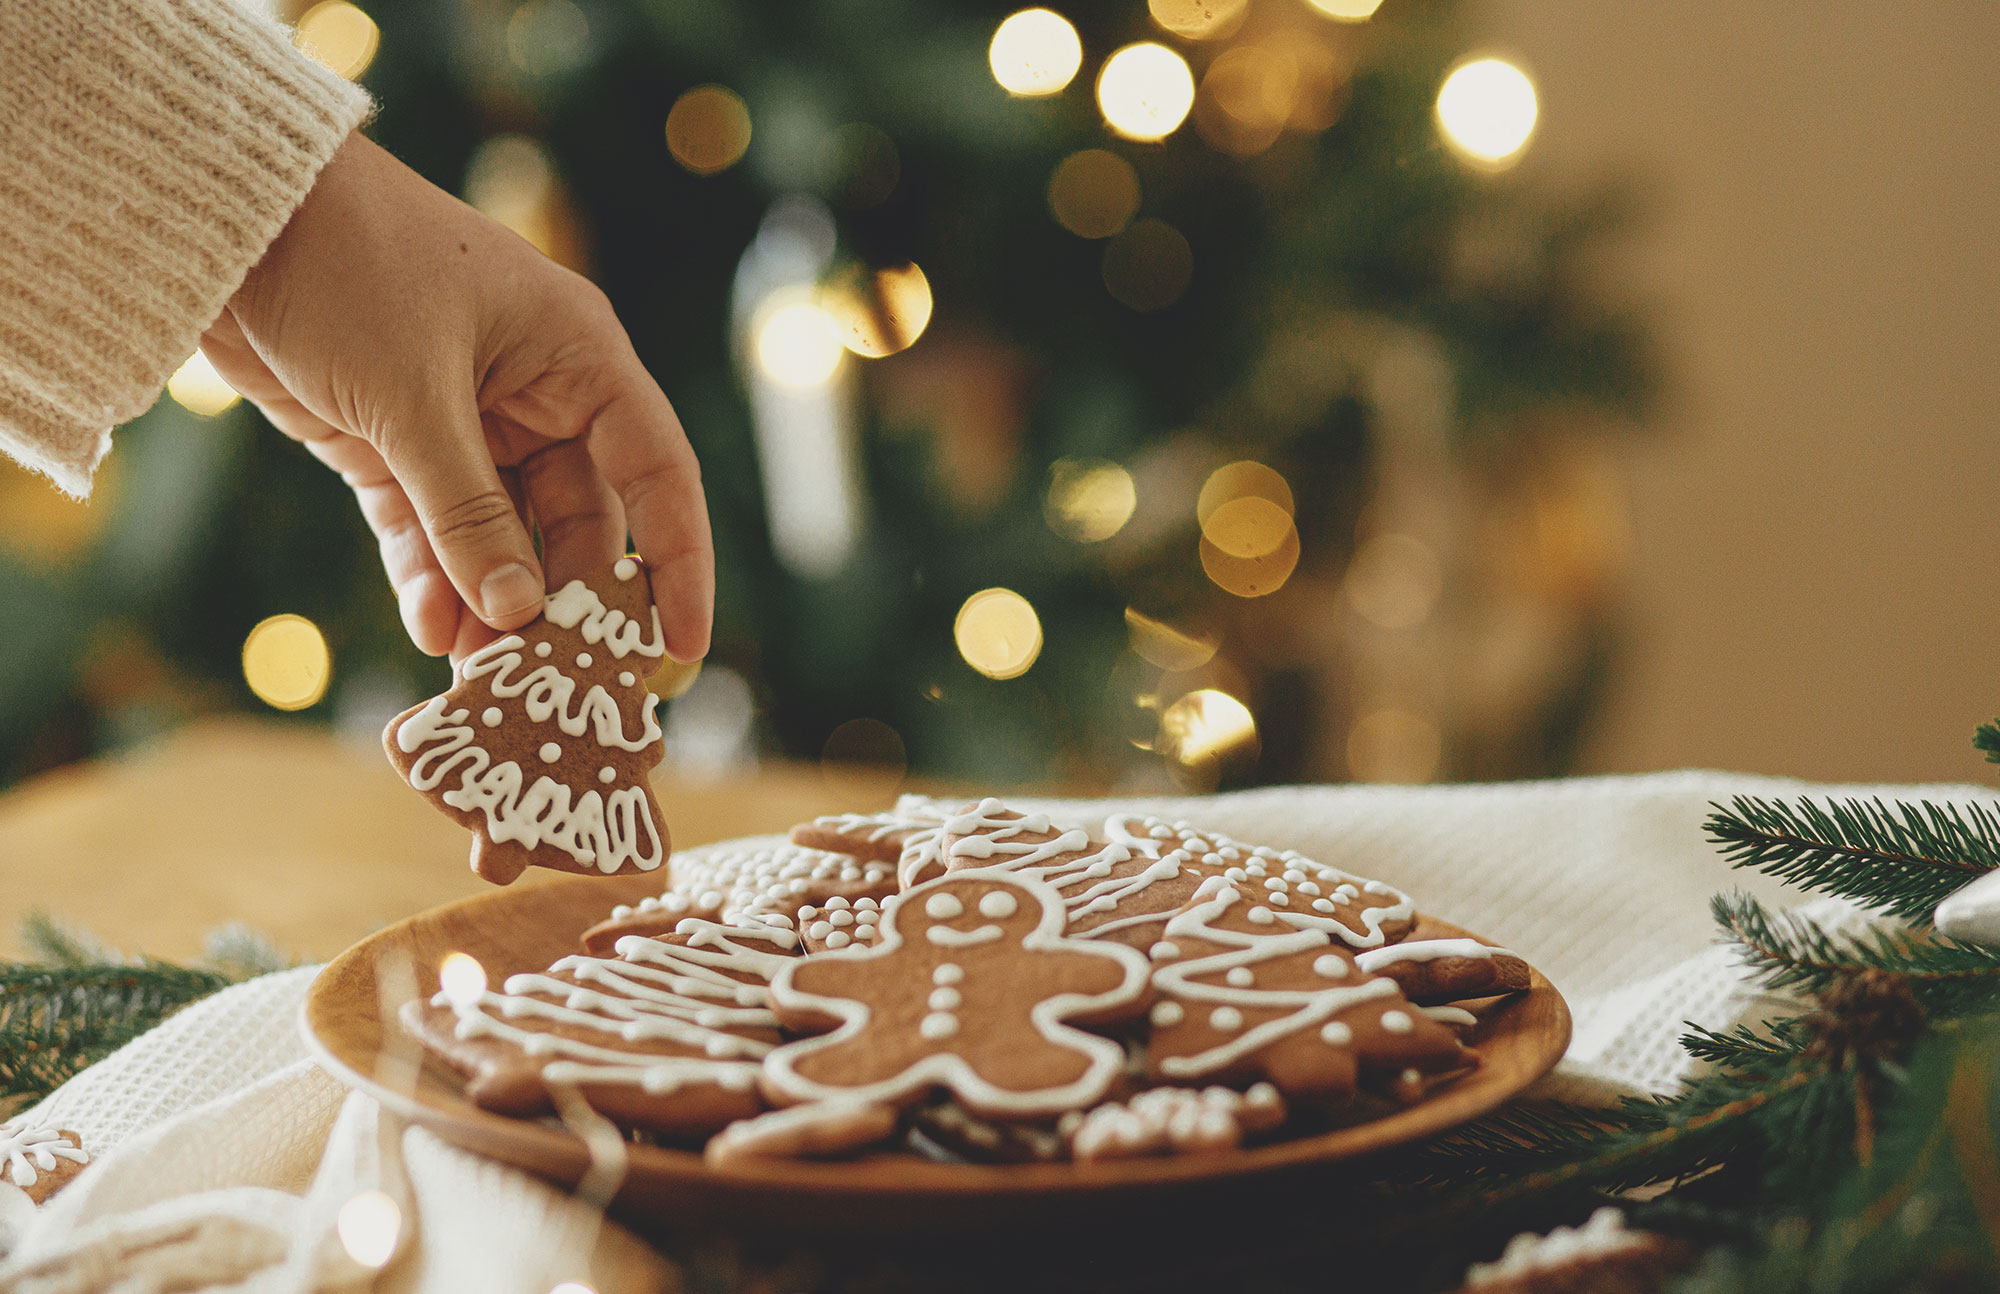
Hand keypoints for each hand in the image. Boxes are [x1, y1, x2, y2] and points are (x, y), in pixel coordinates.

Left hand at [199, 131, 711, 661]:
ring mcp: (467, 422)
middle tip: (554, 683)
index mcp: (578, 356)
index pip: (657, 472)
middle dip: (565, 602)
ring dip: (492, 604)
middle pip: (580, 522)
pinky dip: (432, 579)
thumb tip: (516, 614)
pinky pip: (433, 531)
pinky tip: (429, 628)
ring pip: (503, 538)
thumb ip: (467, 512)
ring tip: (481, 679)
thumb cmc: (347, 267)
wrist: (224, 219)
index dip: (676, 563)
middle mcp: (537, 392)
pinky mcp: (396, 446)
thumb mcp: (414, 396)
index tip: (679, 648)